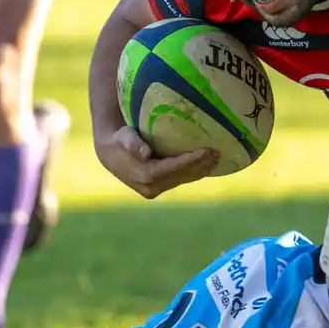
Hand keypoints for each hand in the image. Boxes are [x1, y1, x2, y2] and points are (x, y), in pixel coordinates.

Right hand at [95, 126, 216, 199]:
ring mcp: (156, 189)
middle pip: (181, 176)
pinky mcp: (159, 188)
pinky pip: (180, 180)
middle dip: (200, 166)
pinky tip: (207, 165)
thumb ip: (132, 144)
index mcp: (144, 175)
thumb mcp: (124, 138)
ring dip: (201, 171)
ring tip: (216, 159)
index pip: (172, 168)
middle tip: (217, 153)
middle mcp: (151, 187)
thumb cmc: (119, 140)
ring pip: (183, 180)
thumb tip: (145, 153)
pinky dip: (194, 173)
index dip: (190, 161)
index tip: (206, 151)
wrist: (111, 154)